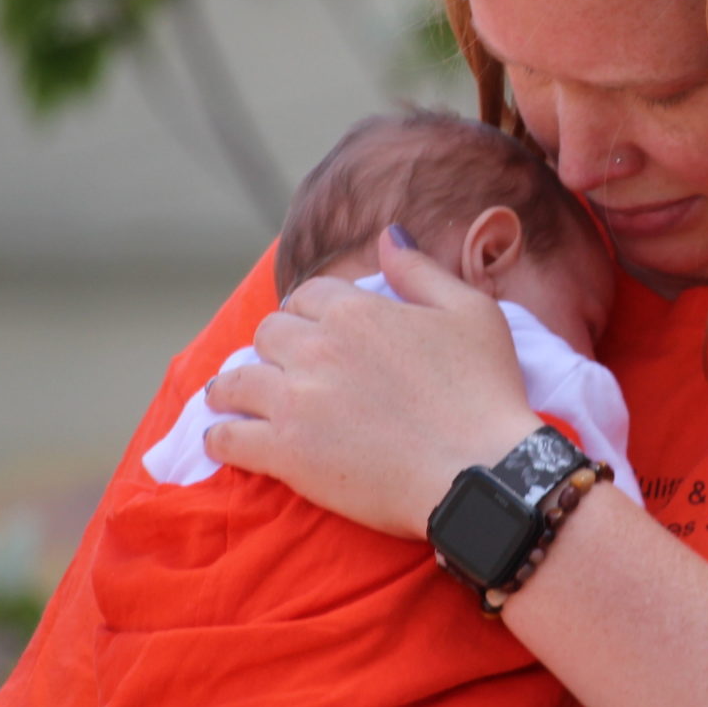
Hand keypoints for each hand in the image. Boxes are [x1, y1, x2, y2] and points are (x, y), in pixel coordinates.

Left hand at [203, 230, 540, 536]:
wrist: (482, 472)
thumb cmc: (485, 392)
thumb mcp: (471, 312)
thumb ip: (421, 270)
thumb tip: (388, 234)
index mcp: (356, 312)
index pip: (307, 295)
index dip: (310, 311)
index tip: (315, 330)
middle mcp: (316, 348)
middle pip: (269, 333)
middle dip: (276, 347)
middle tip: (286, 368)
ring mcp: (295, 400)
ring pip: (236, 381)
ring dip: (234, 388)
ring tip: (233, 399)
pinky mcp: (286, 452)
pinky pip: (228, 438)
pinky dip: (221, 437)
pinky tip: (225, 439)